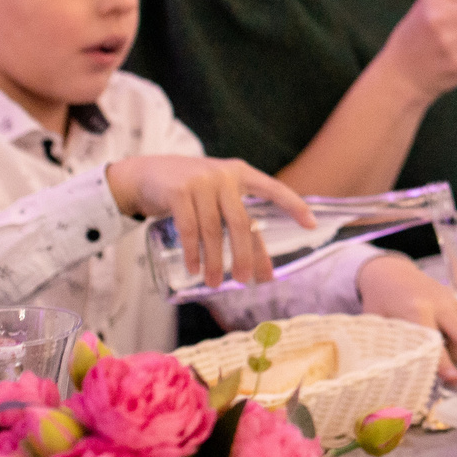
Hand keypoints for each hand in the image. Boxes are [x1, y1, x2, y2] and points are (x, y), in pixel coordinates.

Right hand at [106, 156, 315, 288]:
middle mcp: (225, 175)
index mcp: (241, 173)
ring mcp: (201, 181)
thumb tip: (258, 262)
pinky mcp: (178, 191)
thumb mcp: (216, 196)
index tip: (312, 225)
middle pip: (240, 223)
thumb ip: (235, 217)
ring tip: (214, 283)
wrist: (145, 174)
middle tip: (245, 281)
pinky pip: (189, 229)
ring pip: (213, 231)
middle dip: (245, 256)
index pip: (274, 189)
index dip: (294, 206)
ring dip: (214, 261)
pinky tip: (194, 269)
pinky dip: (193, 253)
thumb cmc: (189, 190)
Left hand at [355, 251, 456, 381]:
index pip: (435, 343)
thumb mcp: (378, 323)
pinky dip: (455, 337)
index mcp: (416, 310)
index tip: (453, 379)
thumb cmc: (379, 300)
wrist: (389, 270)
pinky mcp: (453, 297)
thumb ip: (391, 345)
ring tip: (450, 368)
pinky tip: (446, 347)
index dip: (444, 364)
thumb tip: (395, 377)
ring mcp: (449, 299)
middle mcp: (438, 304)